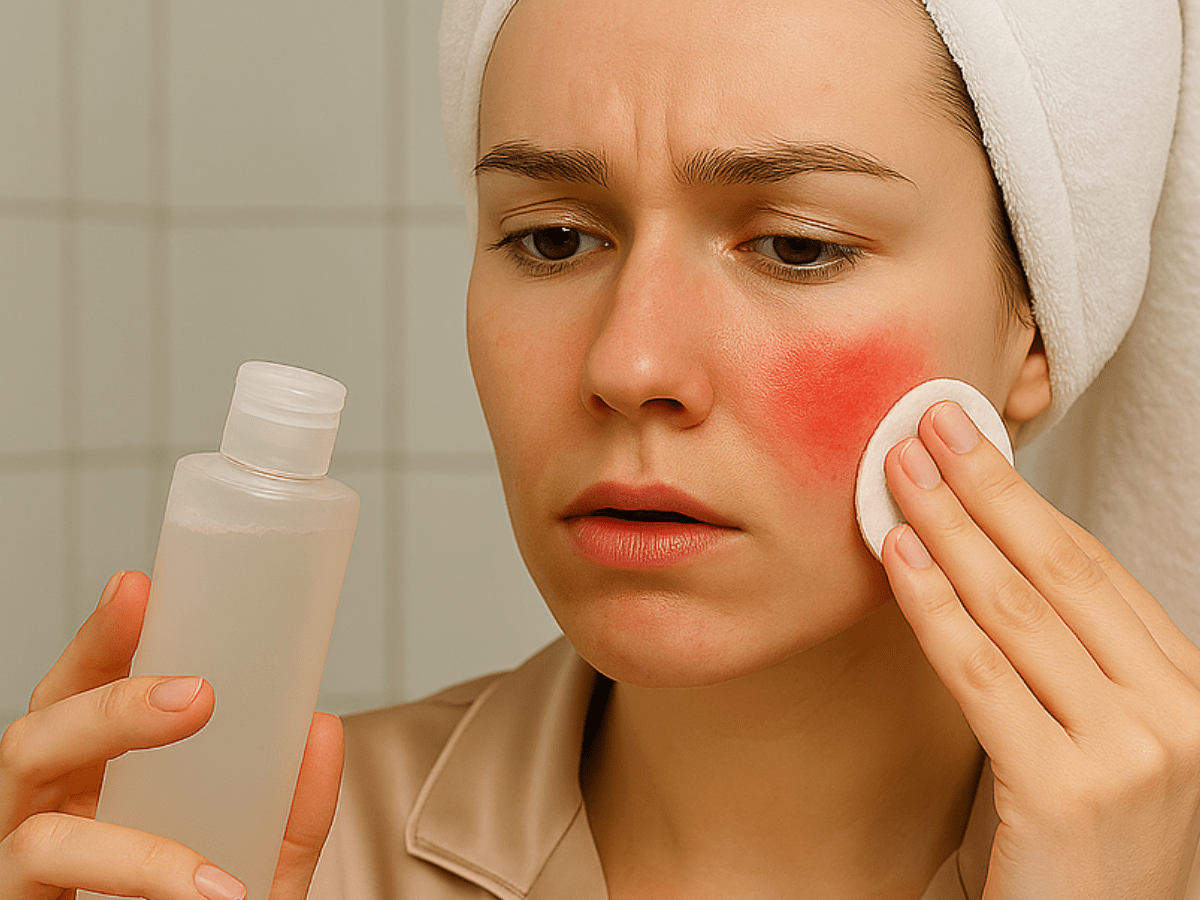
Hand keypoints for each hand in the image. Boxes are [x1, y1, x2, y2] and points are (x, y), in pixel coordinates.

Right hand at [0, 571, 344, 899]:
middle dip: (106, 709)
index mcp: (84, 786)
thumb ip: (286, 809)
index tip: (141, 586)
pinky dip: (137, 894)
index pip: (75, 697)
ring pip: (35, 843)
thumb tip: (322, 727)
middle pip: (32, 742)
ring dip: (129, 851)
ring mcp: (18, 882)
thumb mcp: (250, 864)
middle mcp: (37, 822)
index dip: (98, 640)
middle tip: (194, 696)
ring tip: (217, 884)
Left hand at [881, 400, 1199, 899]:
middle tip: (926, 423)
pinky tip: (898, 553)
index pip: (1094, 570)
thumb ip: (1063, 663)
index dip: (1025, 497)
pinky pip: (982, 673)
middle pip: (1060, 571)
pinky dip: (932, 604)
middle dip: (985, 487)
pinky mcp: (1069, 793)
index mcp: (1188, 692)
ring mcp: (1133, 755)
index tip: (971, 440)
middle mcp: (1178, 715)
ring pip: (1017, 610)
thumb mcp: (1093, 741)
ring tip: (895, 470)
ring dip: (948, 526)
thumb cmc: (1079, 851)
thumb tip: (986, 558)